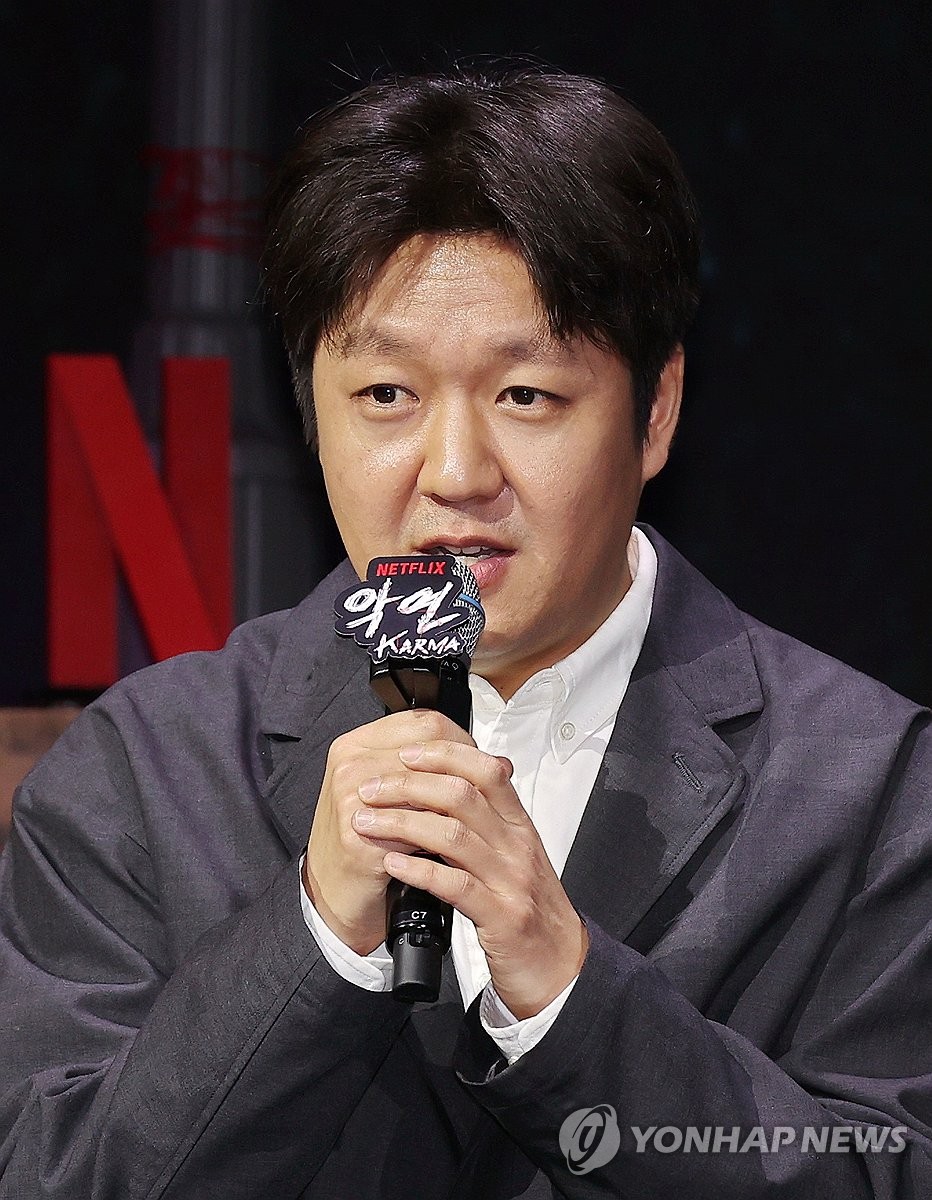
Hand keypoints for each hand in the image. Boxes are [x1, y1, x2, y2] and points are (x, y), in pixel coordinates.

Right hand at [304, 709, 477, 954]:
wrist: (335, 891)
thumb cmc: (367, 839)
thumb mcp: (399, 794)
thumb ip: (436, 769)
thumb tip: (499, 764)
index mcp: (357, 743)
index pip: (425, 722)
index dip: (461, 741)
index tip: (477, 765)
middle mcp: (350, 763)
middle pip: (429, 753)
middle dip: (463, 775)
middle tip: (482, 798)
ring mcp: (350, 796)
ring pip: (427, 788)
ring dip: (454, 808)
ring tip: (471, 823)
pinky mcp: (358, 833)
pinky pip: (417, 829)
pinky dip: (440, 838)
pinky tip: (452, 848)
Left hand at [348, 713, 588, 1018]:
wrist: (561, 965)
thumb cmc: (530, 908)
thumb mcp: (514, 854)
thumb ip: (488, 820)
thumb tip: (448, 783)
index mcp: (519, 825)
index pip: (485, 770)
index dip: (443, 755)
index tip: (405, 753)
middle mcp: (517, 845)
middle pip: (462, 795)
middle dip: (409, 785)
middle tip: (371, 788)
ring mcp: (511, 880)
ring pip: (453, 835)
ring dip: (402, 823)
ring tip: (367, 822)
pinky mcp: (501, 917)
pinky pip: (455, 885)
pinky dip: (419, 870)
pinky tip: (392, 863)